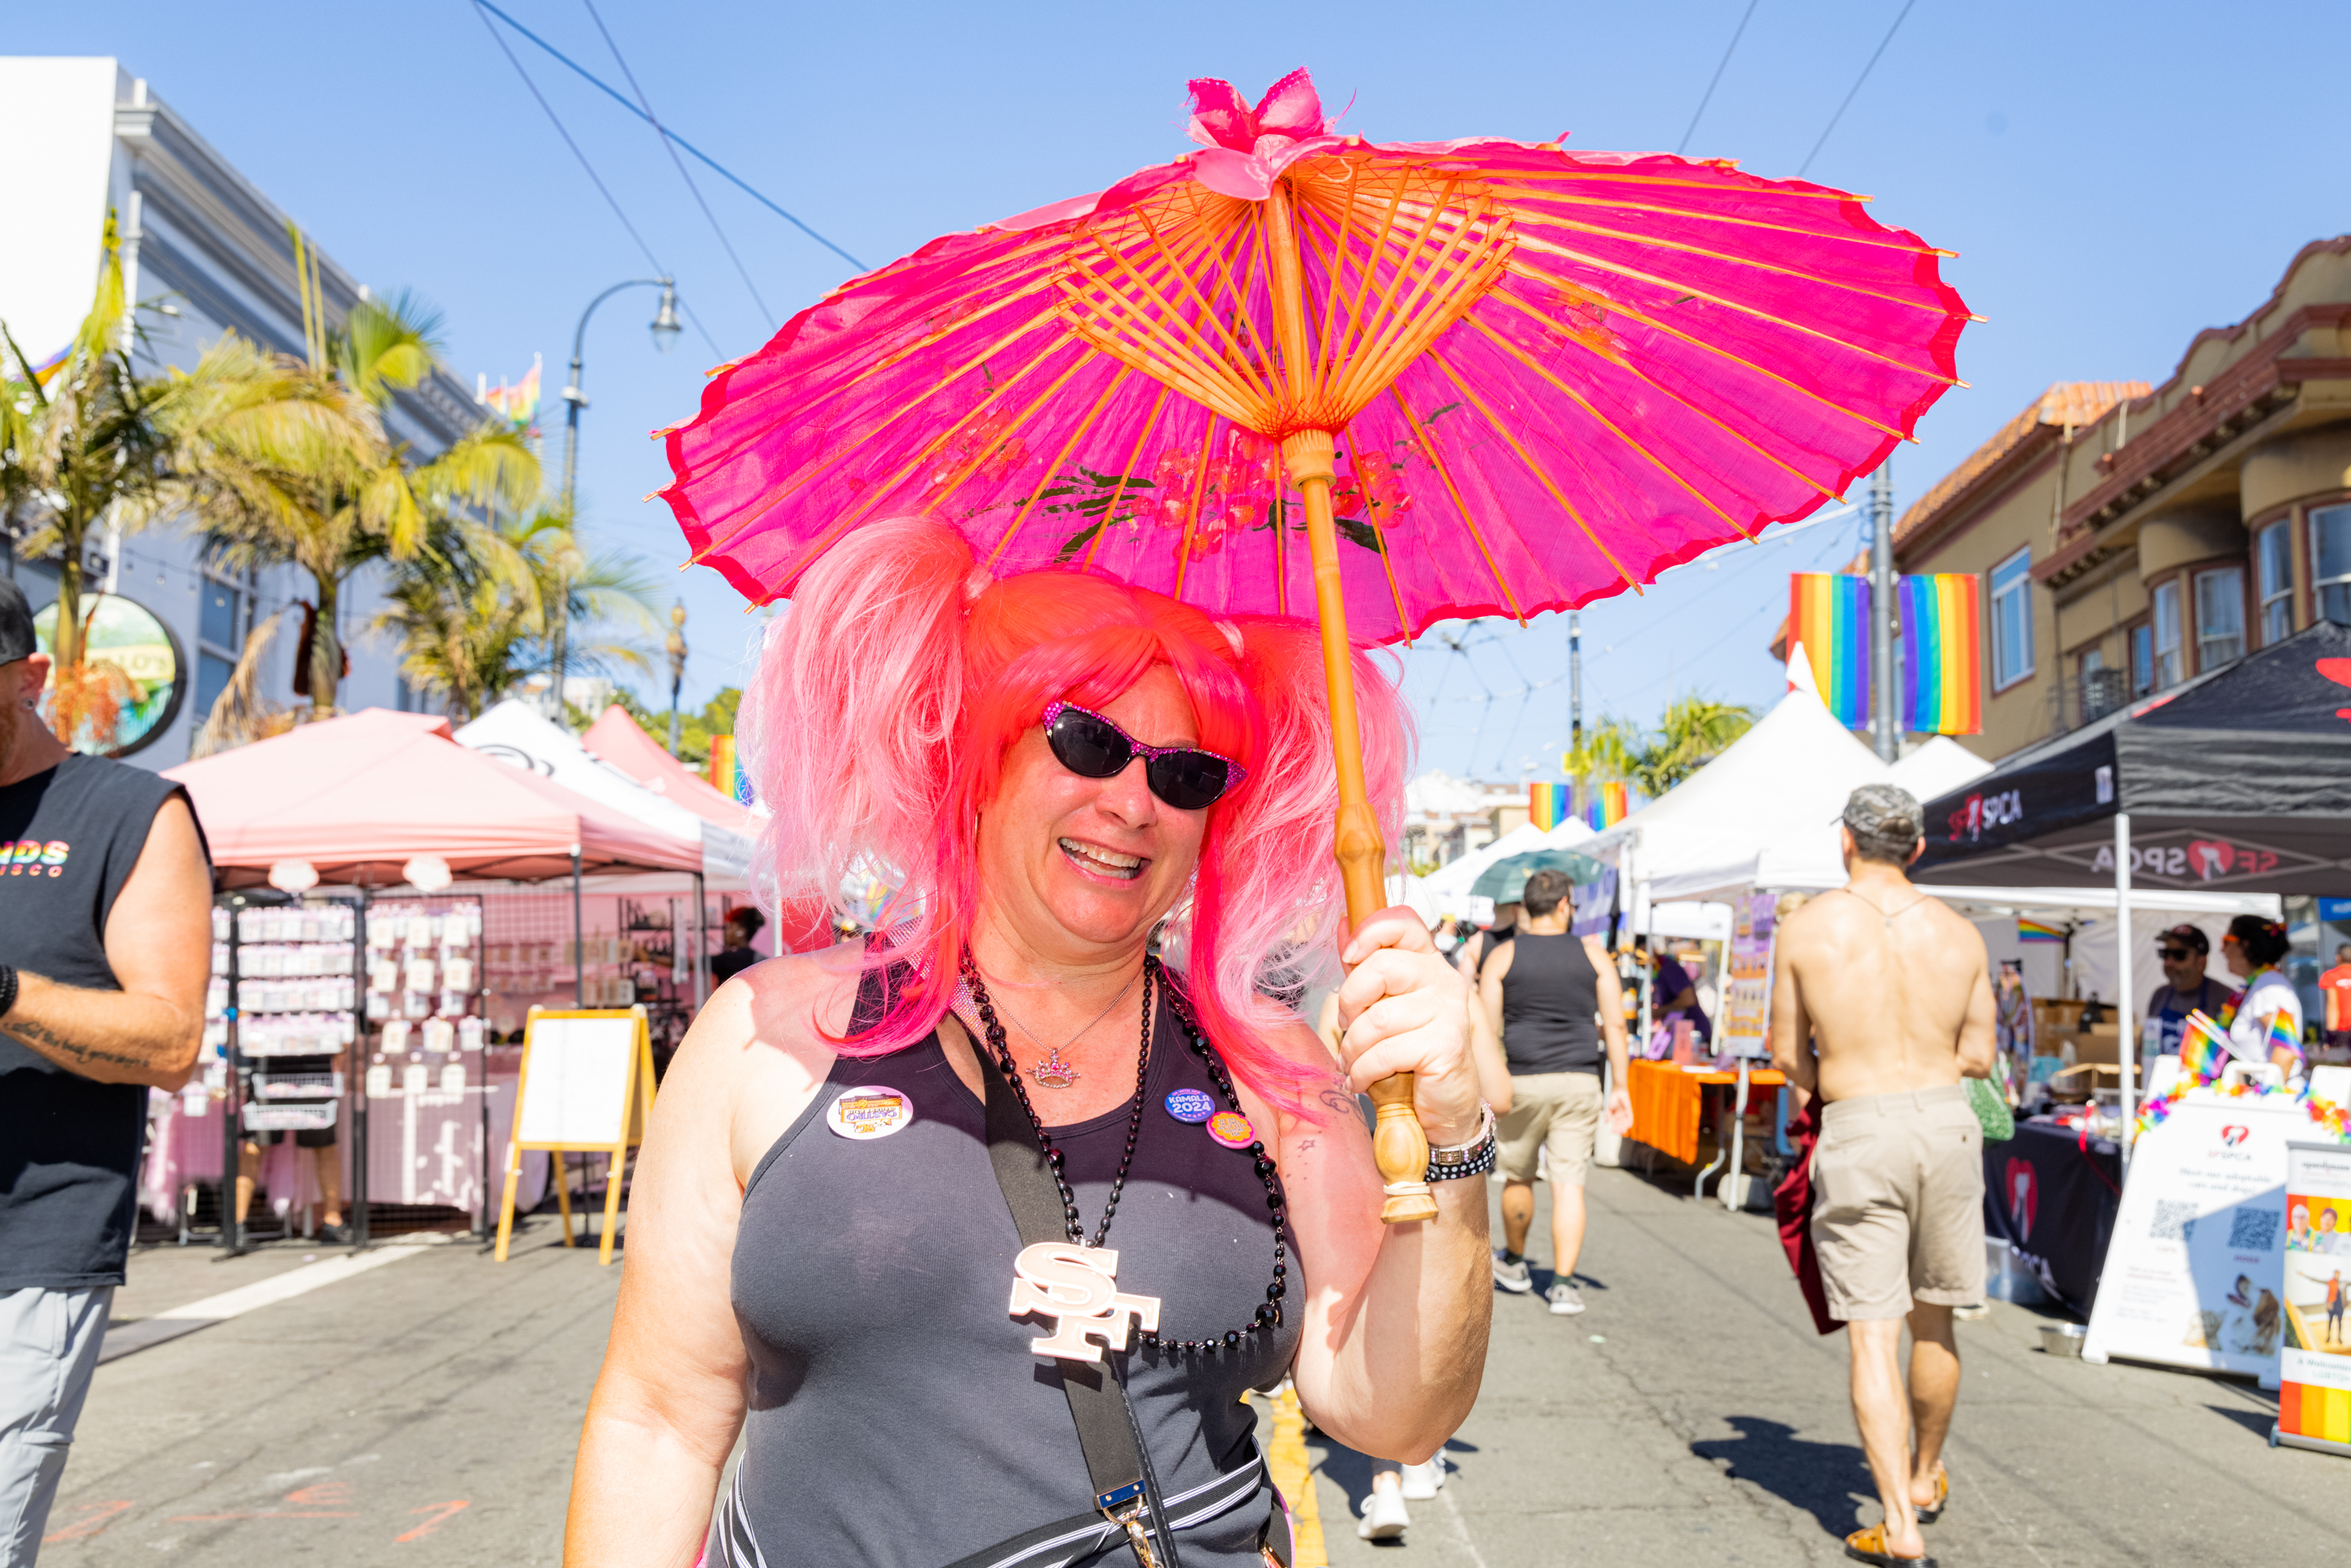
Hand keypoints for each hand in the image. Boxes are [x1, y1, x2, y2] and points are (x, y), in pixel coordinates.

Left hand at [1335, 907, 1480, 1144]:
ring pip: (1377, 1018)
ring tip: (1351, 1063)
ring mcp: (1449, 1012)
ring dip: (1352, 1048)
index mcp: (1428, 963)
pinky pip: (1385, 1052)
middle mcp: (1444, 980)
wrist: (1445, 1106)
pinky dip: (1362, 1071)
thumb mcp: (1383, 1008)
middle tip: (1346, 1027)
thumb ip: (1365, 970)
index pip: (1404, 923)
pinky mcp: (1446, 1045)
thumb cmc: (1410, 1055)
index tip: (1349, 956)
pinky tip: (1360, 1081)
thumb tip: (1342, 925)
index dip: (1370, 932)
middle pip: (1382, 967)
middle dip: (1349, 1002)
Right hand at [1606, 1087, 1632, 1135]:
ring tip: (1623, 1131)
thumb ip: (1607, 1115)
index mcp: (1615, 1115)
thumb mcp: (1608, 1108)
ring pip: (1625, 1121)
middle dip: (1620, 1128)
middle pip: (1621, 1123)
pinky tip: (1629, 1126)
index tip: (1613, 1132)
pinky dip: (1630, 1121)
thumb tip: (1605, 1122)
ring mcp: (1625, 1112)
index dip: (1615, 1127)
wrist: (1617, 1091)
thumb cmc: (1612, 1099)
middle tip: (1619, 1133)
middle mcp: (1620, 1115)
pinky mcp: (1629, 1110)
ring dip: (1624, 1126)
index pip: (1615, 1123)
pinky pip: (1630, 1117)